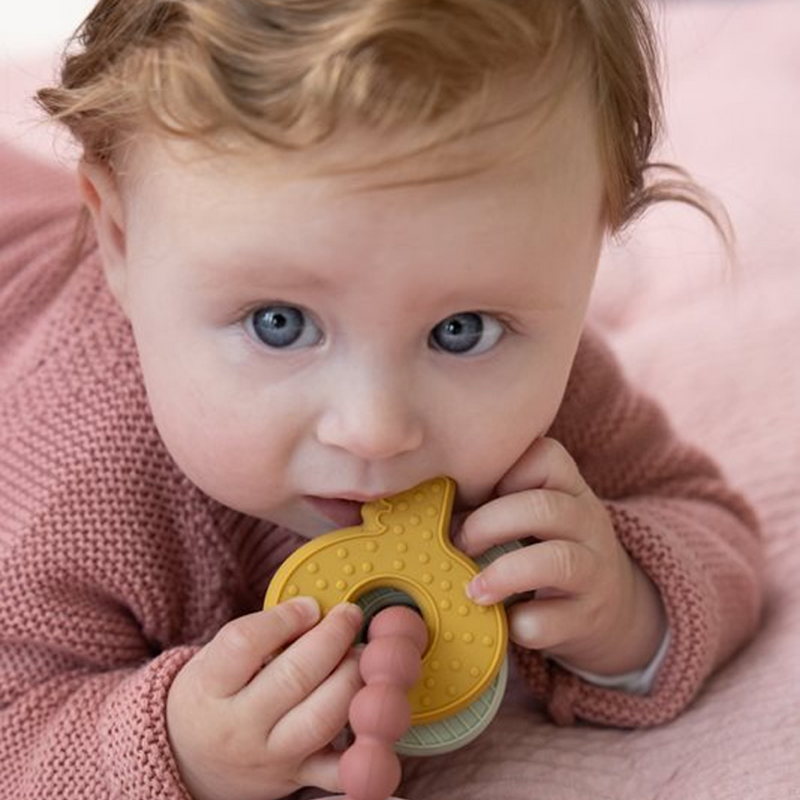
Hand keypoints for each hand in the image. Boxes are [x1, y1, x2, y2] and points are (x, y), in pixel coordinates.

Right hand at [166, 598, 363, 799]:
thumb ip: (260, 635)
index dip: (285, 618)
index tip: (310, 605)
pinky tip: (374, 714)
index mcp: (211, 688)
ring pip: (322, 719)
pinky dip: (366, 749)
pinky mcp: (299, 778)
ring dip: (351, 679)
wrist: (190, 762)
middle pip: (294, 678)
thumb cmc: (212, 696)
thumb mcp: (215, 659)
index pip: (244, 643)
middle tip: (349, 616)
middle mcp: (238, 727)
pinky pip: (340, 772)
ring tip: (359, 655)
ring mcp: (271, 757)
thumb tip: (317, 609)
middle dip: (332, 639)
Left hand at [455, 437, 665, 675]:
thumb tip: (426, 506)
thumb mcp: (534, 517)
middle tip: (458, 544)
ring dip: (504, 574)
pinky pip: (551, 619)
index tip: (472, 492)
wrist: (610, 611)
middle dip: (488, 524)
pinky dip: (519, 623)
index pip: (546, 455)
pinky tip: (502, 622)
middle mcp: (588, 523)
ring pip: (557, 560)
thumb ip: (494, 502)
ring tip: (473, 590)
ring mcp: (594, 570)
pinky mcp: (588, 617)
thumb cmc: (547, 551)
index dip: (502, 470)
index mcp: (569, 489)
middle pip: (543, 507)